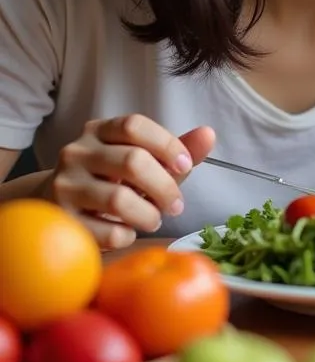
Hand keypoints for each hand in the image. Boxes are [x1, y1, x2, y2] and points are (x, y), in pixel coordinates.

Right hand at [42, 115, 215, 249]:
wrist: (57, 206)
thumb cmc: (110, 180)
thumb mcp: (143, 160)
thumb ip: (175, 149)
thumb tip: (209, 134)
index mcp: (99, 131)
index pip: (135, 125)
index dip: (167, 144)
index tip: (186, 165)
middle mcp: (77, 152)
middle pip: (132, 161)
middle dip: (165, 187)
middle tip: (176, 205)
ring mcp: (64, 186)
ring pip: (119, 199)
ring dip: (149, 215)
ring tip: (154, 219)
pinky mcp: (61, 221)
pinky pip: (106, 232)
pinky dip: (127, 236)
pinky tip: (127, 232)